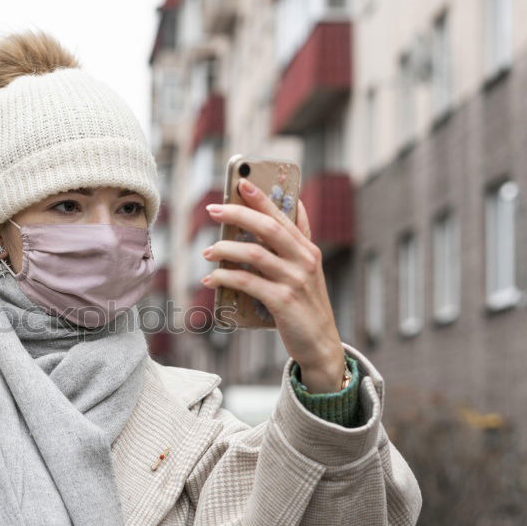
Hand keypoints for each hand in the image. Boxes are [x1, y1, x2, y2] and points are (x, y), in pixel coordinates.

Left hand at [201, 178, 344, 391]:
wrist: (320, 343)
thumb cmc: (306, 304)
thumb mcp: (308, 269)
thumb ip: (299, 240)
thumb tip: (295, 205)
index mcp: (308, 249)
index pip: (284, 215)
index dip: (262, 198)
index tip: (241, 182)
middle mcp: (304, 260)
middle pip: (268, 228)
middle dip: (238, 216)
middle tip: (213, 211)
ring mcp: (294, 281)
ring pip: (254, 254)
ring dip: (226, 250)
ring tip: (207, 251)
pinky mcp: (283, 302)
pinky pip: (248, 283)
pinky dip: (226, 278)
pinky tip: (211, 279)